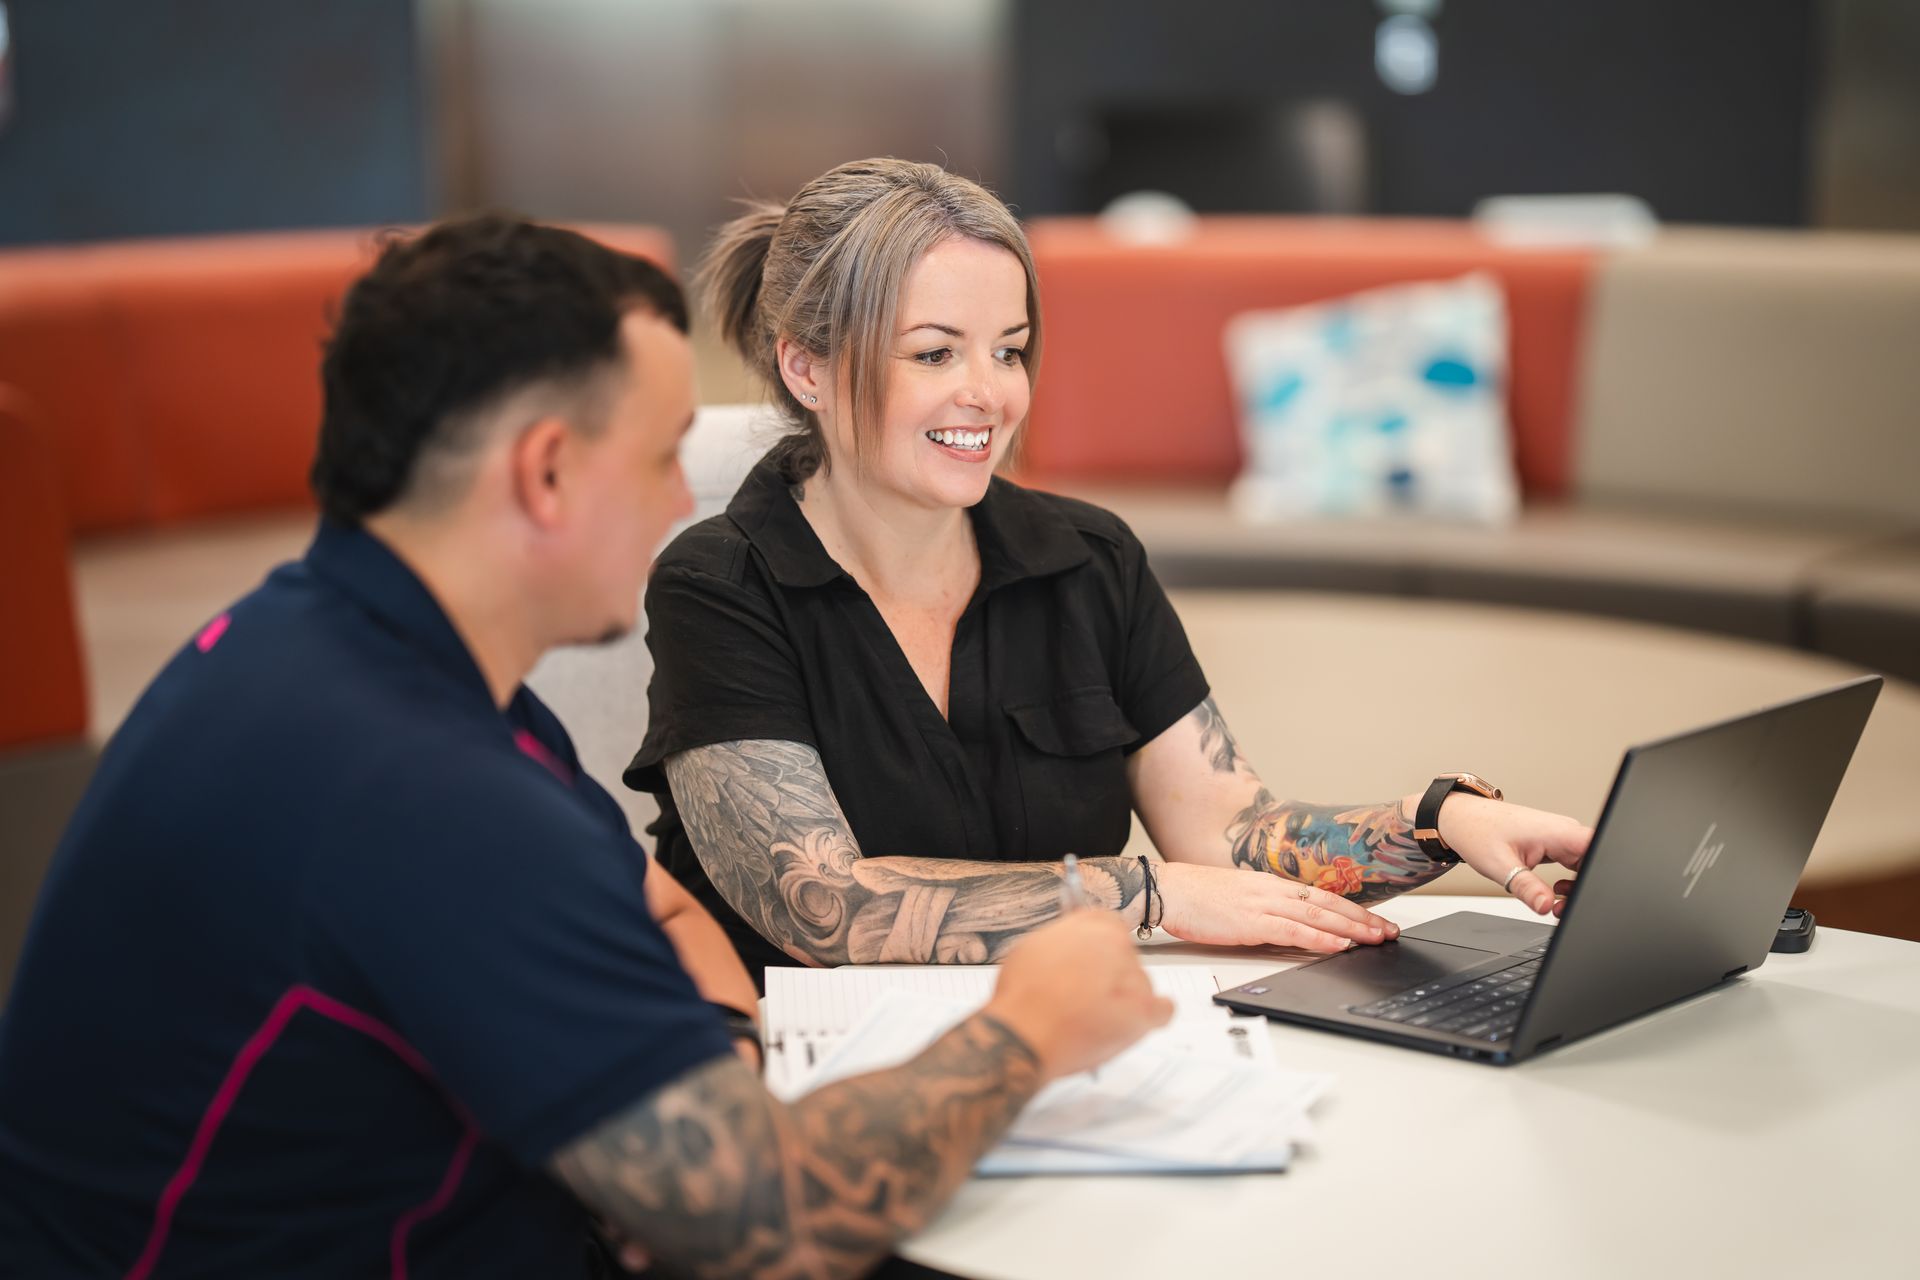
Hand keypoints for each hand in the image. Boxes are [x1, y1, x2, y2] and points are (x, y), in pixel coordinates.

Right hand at [984, 911, 1172, 1081]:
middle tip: (1087, 996)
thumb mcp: (1035, 947)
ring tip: (1093, 1019)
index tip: (1091, 961)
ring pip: (1139, 984)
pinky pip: (1163, 1009)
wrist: (1027, 1031)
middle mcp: (1118, 944)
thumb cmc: (1023, 993)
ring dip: (1124, 998)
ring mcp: (1134, 977)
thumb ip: (1062, 941)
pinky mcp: (1144, 1010)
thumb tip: (1073, 947)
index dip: (1097, 945)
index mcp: (1092, 924)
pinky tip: (1135, 1022)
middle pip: (1124, 956)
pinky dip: (1153, 1016)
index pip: (1108, 924)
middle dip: (1110, 974)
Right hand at [1156, 861, 1399, 952]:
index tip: (1376, 921)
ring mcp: (1263, 905)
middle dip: (1363, 920)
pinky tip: (1338, 945)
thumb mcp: (1239, 900)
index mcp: (1271, 886)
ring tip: (1376, 940)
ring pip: (1318, 916)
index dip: (1353, 910)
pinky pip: (1293, 930)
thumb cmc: (1196, 897)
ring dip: (1350, 929)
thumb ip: (1266, 910)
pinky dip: (1319, 938)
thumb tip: (1290, 927)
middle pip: (1328, 904)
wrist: (1168, 889)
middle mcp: (1273, 891)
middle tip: (1390, 932)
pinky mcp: (1251, 921)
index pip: (1322, 897)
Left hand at [1434, 794, 1592, 917]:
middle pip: (1594, 862)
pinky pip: (1573, 863)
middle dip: (1584, 889)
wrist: (1462, 819)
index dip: (1600, 876)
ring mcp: (1560, 836)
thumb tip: (1546, 906)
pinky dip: (1568, 881)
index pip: (1599, 852)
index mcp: (1559, 832)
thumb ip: (1527, 888)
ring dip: (1576, 887)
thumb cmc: (1478, 833)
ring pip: (1585, 865)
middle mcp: (1564, 831)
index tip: (1584, 897)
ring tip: (1555, 904)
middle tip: (1561, 909)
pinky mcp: (1554, 842)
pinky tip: (1553, 891)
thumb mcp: (1501, 866)